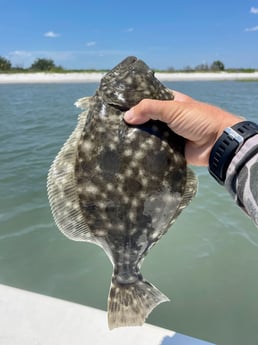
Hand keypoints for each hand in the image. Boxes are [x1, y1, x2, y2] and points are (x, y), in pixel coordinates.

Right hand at [124, 91, 241, 165]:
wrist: (217, 144)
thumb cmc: (198, 119)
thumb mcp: (173, 109)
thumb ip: (149, 109)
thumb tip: (126, 116)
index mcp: (171, 103)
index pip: (149, 100)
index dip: (135, 102)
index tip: (117, 106)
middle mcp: (169, 118)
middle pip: (147, 119)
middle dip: (134, 122)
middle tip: (113, 125)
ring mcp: (169, 135)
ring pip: (150, 135)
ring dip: (138, 137)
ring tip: (117, 139)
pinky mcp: (170, 150)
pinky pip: (155, 150)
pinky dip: (145, 151)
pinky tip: (130, 152)